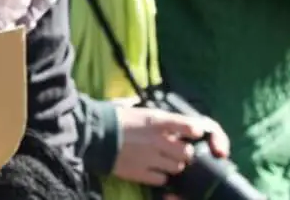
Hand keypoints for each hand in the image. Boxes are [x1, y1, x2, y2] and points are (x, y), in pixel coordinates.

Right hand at [112, 106, 229, 187]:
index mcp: (157, 121)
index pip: (191, 126)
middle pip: (188, 153)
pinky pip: (162, 179)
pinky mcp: (140, 173)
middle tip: (175, 149)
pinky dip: (160, 176)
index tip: (193, 132)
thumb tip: (174, 121)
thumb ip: (159, 118)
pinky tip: (153, 168)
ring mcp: (150, 158)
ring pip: (177, 167)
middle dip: (184, 152)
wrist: (93, 133)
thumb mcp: (140, 111)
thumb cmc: (115, 117)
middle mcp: (157, 140)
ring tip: (162, 159)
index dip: (196, 131)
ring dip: (173, 164)